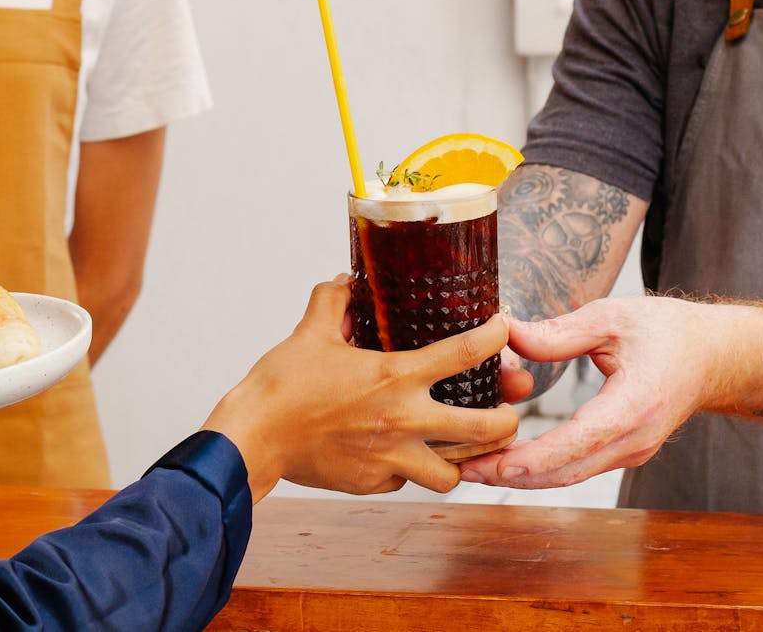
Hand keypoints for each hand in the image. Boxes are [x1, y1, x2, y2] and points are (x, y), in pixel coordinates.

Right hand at [204, 279, 521, 500]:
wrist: (254, 437)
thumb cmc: (281, 385)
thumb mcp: (310, 332)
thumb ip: (332, 300)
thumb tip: (344, 280)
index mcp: (395, 376)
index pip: (465, 352)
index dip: (495, 338)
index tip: (503, 331)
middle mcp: (404, 419)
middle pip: (485, 429)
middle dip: (508, 420)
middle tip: (508, 413)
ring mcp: (391, 458)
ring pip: (452, 473)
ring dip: (462, 461)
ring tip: (462, 450)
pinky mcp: (373, 483)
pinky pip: (406, 482)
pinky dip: (409, 471)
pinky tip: (401, 457)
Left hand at [459, 296, 758, 488]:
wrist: (713, 357)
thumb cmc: (667, 331)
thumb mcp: (612, 317)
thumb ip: (559, 331)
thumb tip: (507, 333)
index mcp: (634, 405)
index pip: (577, 442)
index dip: (531, 458)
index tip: (491, 464)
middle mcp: (634, 439)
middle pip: (565, 471)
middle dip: (511, 475)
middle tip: (461, 470)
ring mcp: (631, 452)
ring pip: (569, 475)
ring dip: (520, 476)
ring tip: (471, 469)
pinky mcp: (623, 453)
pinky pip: (577, 468)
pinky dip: (540, 468)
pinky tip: (504, 460)